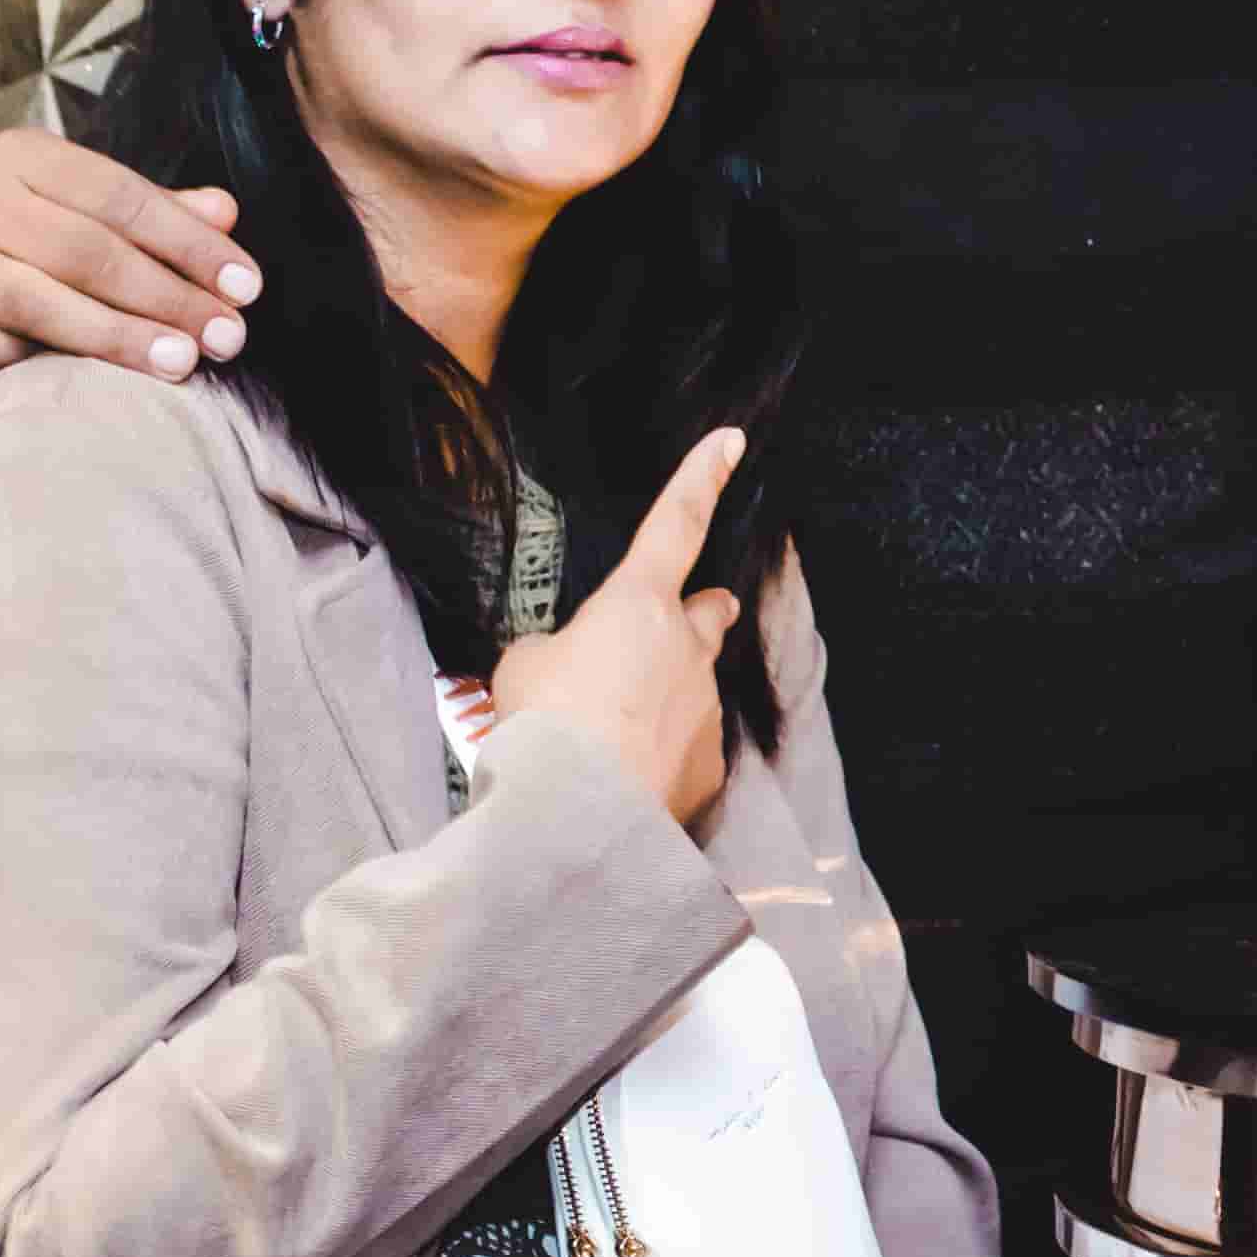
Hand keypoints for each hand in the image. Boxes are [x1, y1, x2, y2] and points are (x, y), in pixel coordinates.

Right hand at [0, 128, 258, 386]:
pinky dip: (41, 363)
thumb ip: (146, 209)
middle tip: (227, 336)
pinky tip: (91, 381)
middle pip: (91, 253)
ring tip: (182, 361)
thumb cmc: (0, 228)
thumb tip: (224, 212)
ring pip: (44, 301)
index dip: (191, 244)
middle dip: (169, 298)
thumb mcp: (64, 199)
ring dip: (121, 335)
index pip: (124, 199)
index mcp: (20, 158)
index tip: (246, 286)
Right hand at [488, 428, 747, 826]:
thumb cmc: (541, 724)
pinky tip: (625, 777)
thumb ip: (559, 651)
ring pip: (693, 684)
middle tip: (652, 638)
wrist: (574, 815)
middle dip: (692, 614)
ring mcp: (705, 705)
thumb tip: (576, 667)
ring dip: (661, 696)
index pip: (676, 524)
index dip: (701, 478)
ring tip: (605, 733)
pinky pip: (689, 744)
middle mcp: (687, 645)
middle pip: (708, 610)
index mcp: (638, 604)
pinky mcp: (711, 763)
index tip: (732, 442)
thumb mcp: (524, 667)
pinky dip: (662, 752)